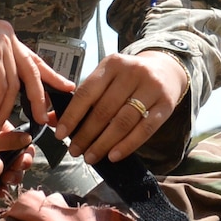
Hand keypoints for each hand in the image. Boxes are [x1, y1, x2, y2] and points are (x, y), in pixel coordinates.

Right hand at [0, 16, 65, 125]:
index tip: (66, 87)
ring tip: (1, 126)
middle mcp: (7, 36)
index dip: (50, 74)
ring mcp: (0, 44)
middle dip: (41, 97)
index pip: (33, 58)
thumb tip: (6, 86)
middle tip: (46, 117)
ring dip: (8, 109)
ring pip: (14, 85)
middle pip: (33, 71)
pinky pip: (1, 88)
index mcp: (5, 34)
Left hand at [54, 51, 189, 164]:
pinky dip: (127, 145)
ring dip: (103, 143)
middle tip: (74, 151)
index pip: (86, 92)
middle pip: (104, 110)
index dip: (71, 116)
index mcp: (111, 64)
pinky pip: (145, 129)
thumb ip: (83, 98)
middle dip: (86, 134)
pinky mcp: (166, 104)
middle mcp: (132, 73)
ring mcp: (151, 88)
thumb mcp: (107, 78)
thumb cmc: (129, 78)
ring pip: (122, 121)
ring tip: (90, 157)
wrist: (167, 69)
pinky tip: (113, 156)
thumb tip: (53, 120)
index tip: (60, 135)